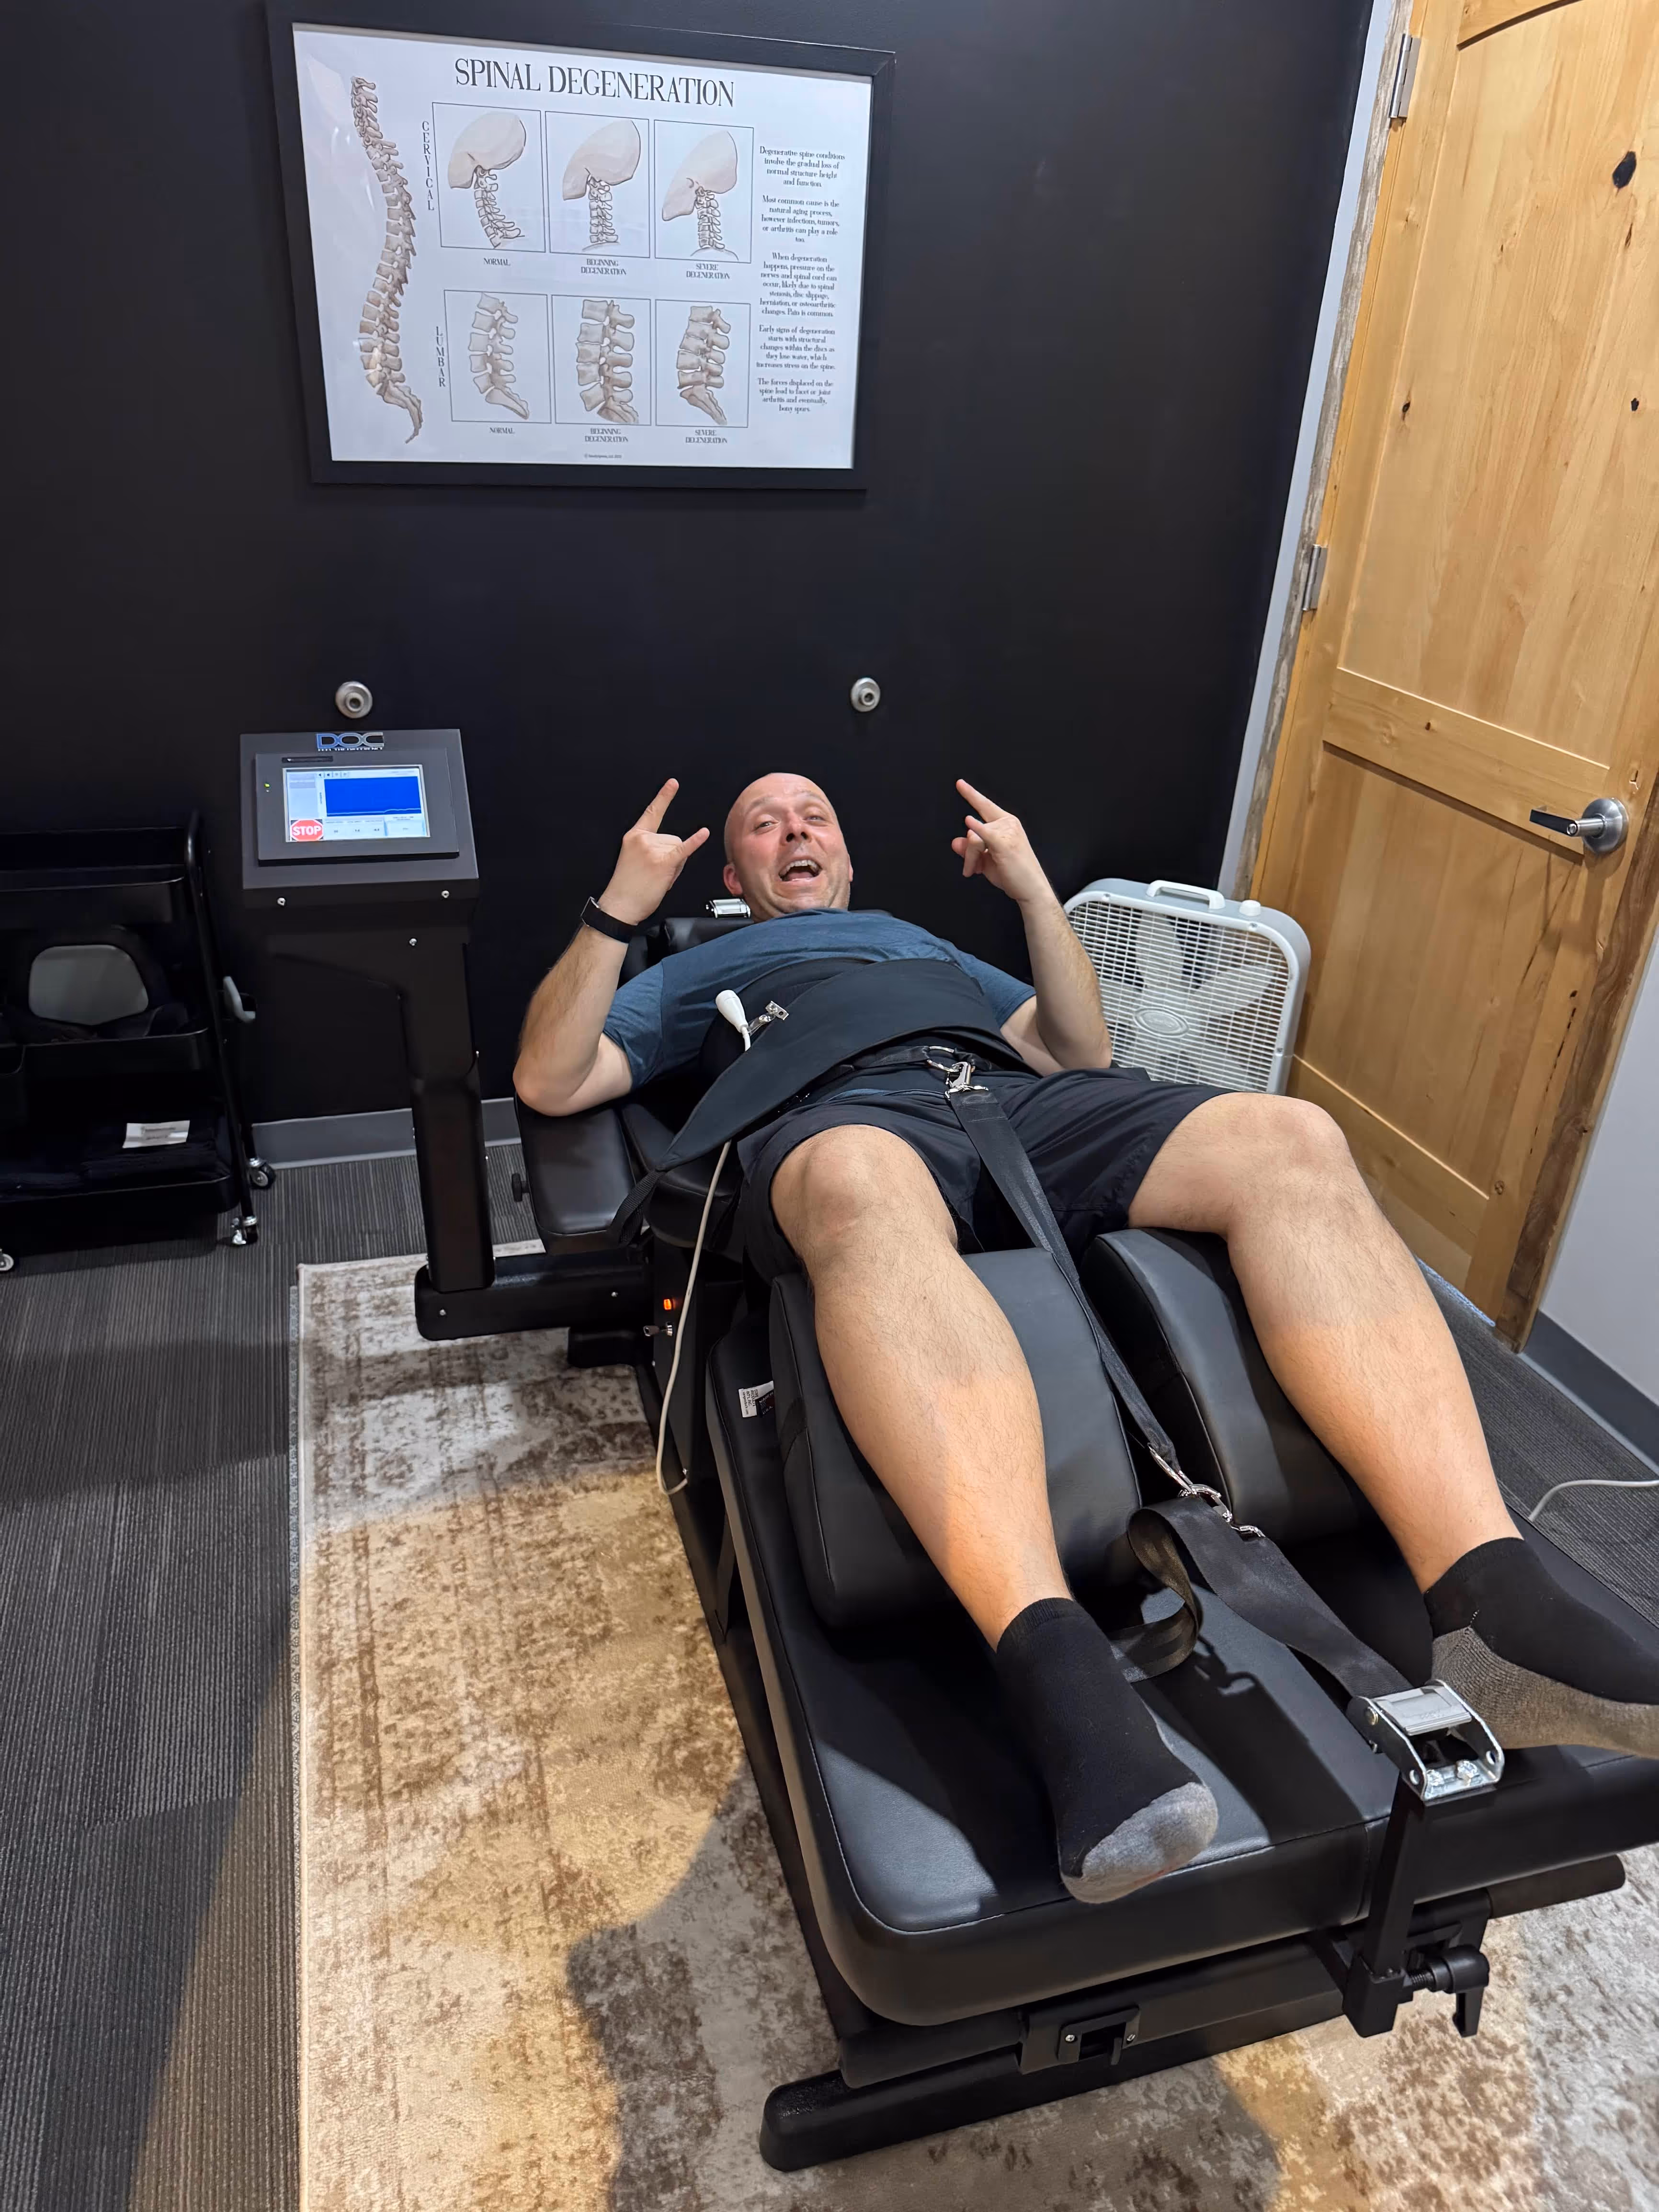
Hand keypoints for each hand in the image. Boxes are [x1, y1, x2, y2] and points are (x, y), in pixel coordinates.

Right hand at [600, 778, 709, 925]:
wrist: (620, 905)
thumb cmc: (627, 886)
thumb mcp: (634, 858)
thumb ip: (652, 847)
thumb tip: (673, 849)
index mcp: (634, 836)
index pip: (652, 812)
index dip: (664, 796)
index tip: (673, 783)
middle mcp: (643, 839)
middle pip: (673, 838)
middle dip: (671, 856)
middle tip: (655, 872)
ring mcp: (653, 849)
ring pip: (679, 848)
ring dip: (675, 865)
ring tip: (658, 877)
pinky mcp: (662, 862)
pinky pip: (683, 849)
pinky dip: (695, 842)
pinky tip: (703, 833)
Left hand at [950, 780, 1052, 907]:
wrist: (1031, 889)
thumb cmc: (1013, 874)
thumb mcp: (987, 861)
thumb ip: (970, 850)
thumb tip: (956, 842)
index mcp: (1006, 824)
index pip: (986, 806)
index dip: (971, 794)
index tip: (960, 784)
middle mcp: (1008, 824)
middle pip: (974, 829)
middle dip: (968, 852)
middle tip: (970, 869)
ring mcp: (1008, 831)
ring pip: (974, 838)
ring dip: (970, 858)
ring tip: (975, 871)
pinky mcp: (1004, 843)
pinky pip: (983, 833)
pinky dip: (976, 828)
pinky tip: (969, 821)